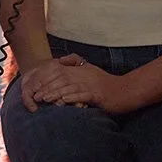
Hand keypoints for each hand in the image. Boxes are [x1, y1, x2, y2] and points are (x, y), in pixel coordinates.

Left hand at [25, 53, 141, 114]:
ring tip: (44, 98)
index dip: (45, 79)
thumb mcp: (90, 68)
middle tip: (35, 95)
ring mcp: (90, 85)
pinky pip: (83, 95)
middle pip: (61, 80)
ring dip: (55, 93)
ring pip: (69, 87)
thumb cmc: (106, 82)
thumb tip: (59, 60)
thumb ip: (75, 62)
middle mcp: (83, 75)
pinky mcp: (98, 94)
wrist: (126, 90)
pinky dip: (72, 97)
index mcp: (80, 70)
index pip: (58, 72)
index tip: (35, 86)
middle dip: (46, 87)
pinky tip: (63, 100)